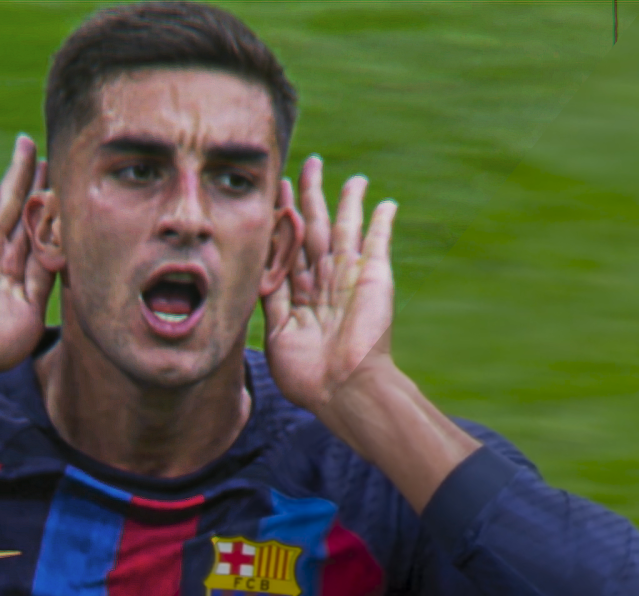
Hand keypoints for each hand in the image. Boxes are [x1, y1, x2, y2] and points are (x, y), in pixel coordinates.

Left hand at [265, 156, 479, 507]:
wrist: (342, 387)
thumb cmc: (307, 374)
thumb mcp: (278, 334)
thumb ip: (270, 301)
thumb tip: (254, 274)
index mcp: (300, 297)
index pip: (288, 249)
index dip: (282, 220)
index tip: (273, 192)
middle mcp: (324, 283)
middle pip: (314, 229)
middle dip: (308, 197)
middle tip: (304, 164)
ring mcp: (350, 278)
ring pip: (344, 228)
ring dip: (345, 200)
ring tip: (347, 176)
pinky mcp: (374, 277)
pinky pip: (379, 243)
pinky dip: (382, 223)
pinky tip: (384, 203)